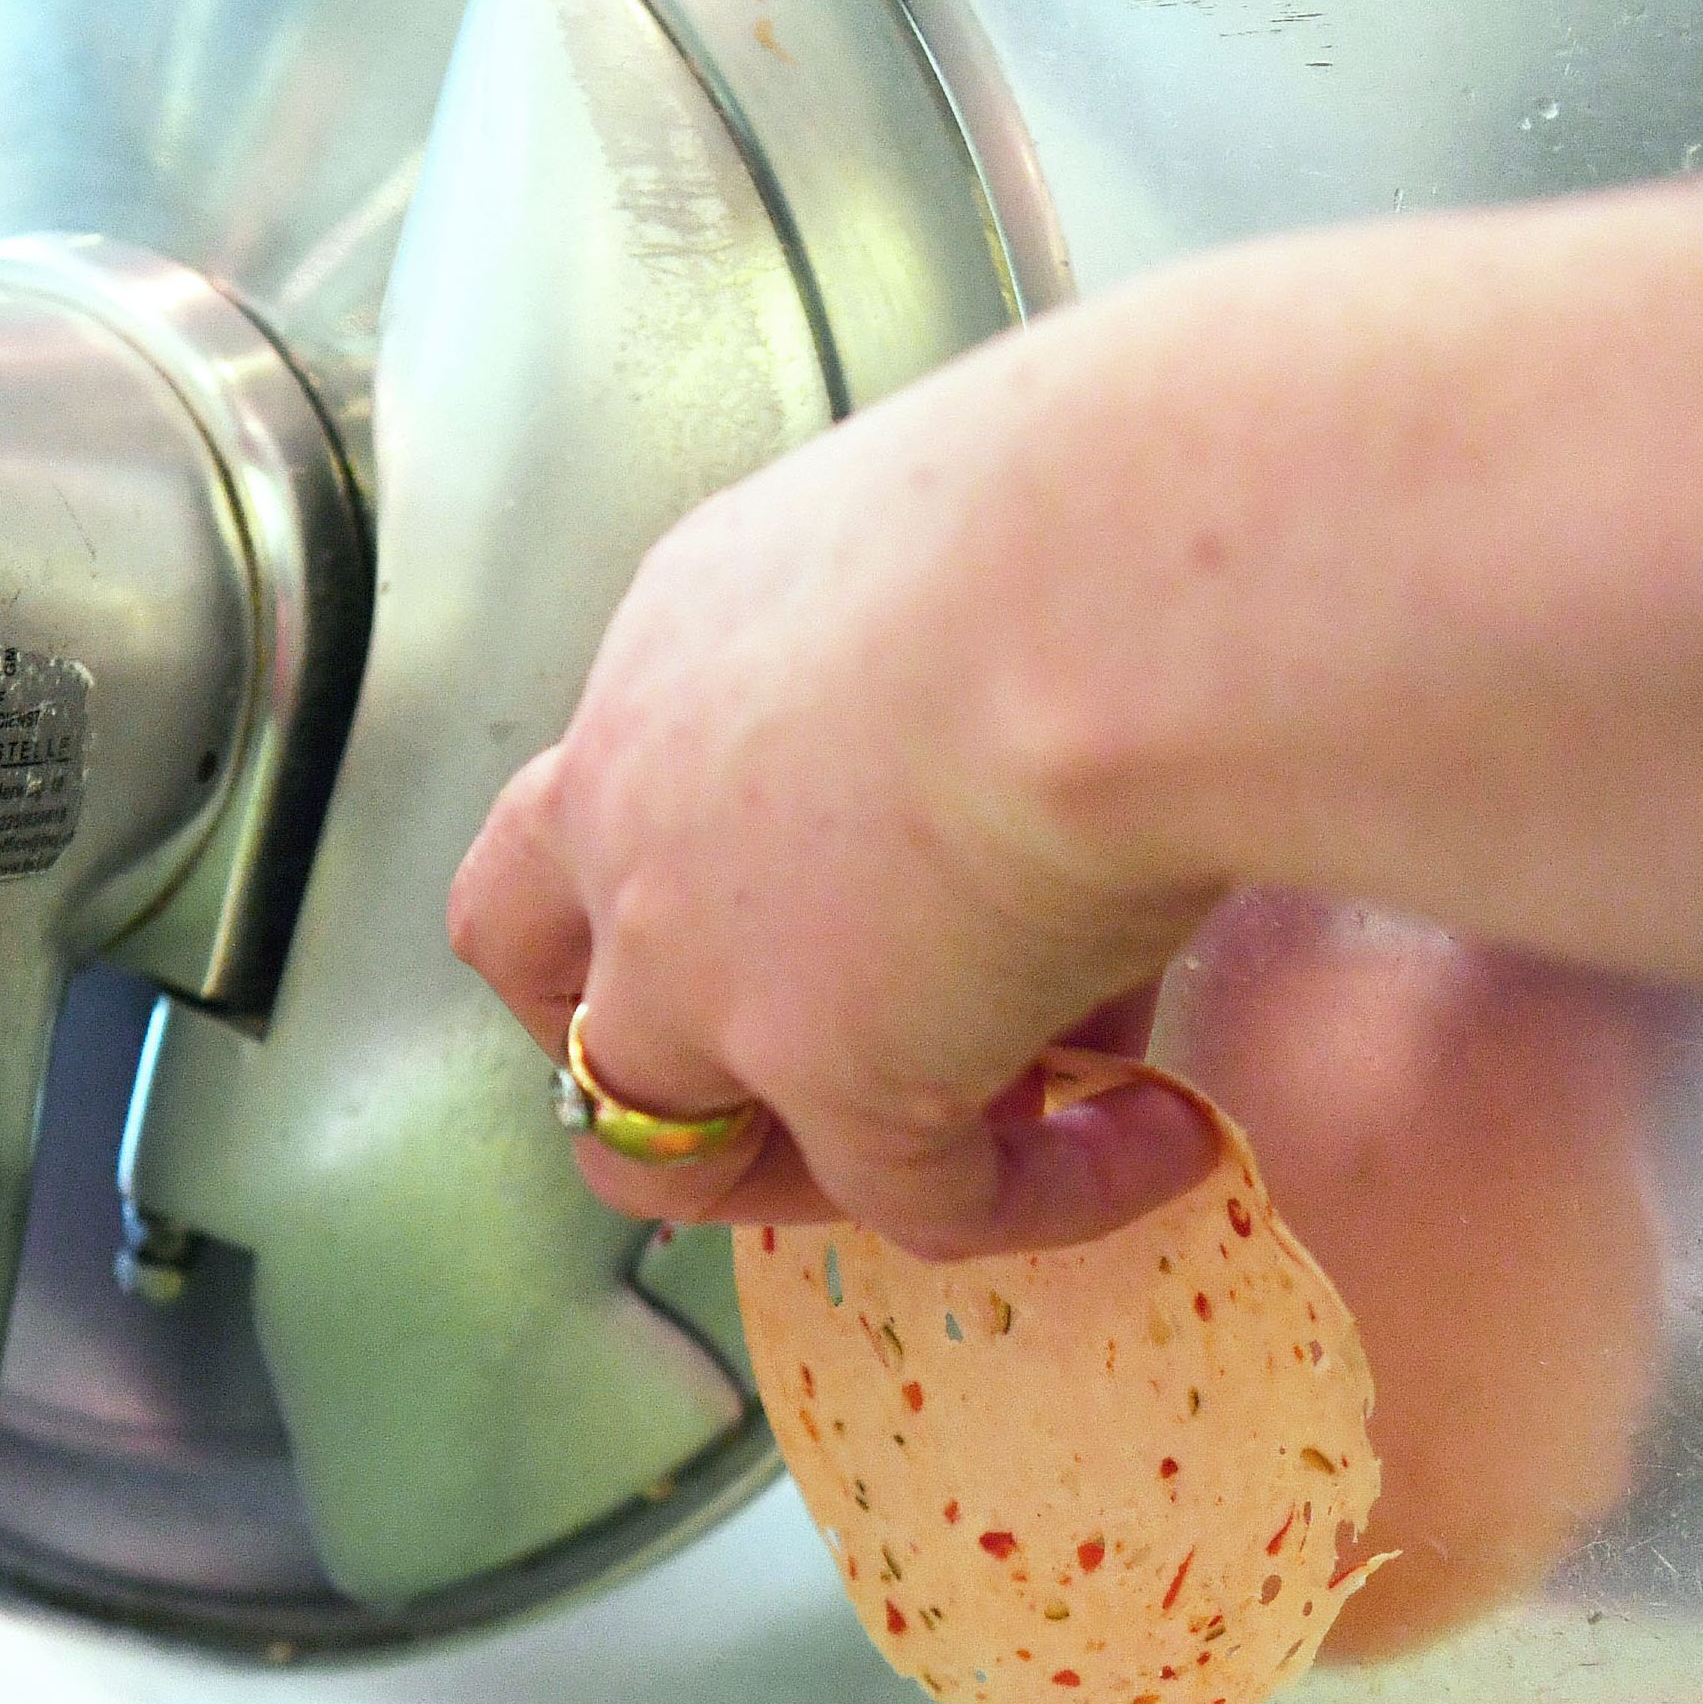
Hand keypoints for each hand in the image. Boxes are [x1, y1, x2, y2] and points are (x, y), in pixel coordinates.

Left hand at [450, 174, 1702, 1260]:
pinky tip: (1174, 1140)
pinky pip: (918, 1207)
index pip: (620, 775)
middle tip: (823, 1085)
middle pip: (527, 958)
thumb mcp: (1024, 553)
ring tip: (1002, 1139)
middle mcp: (646, 787)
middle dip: (648, 1041)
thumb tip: (1142, 712)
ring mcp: (706, 948)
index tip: (880, 904)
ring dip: (807, 1170)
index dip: (712, 867)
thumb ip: (1008, 657)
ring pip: (650, 1134)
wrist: (1149, 571)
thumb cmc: (1138, 496)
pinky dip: (1041, 1201)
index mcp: (690, 632)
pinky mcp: (824, 1075)